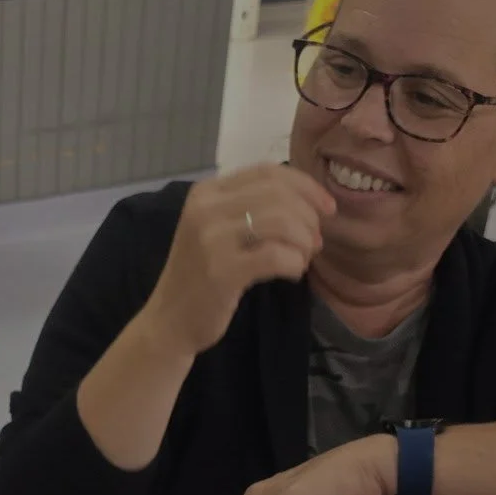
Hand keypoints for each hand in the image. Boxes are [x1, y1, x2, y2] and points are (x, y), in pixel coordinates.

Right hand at [138, 164, 336, 358]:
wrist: (168, 322)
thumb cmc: (201, 277)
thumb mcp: (218, 231)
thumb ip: (252, 209)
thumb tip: (311, 204)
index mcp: (206, 192)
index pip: (267, 172)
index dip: (306, 186)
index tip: (327, 208)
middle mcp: (205, 208)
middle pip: (279, 194)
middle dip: (309, 217)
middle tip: (314, 242)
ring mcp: (211, 239)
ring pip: (282, 222)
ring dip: (304, 242)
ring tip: (302, 259)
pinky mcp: (222, 271)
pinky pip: (277, 256)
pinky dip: (295, 264)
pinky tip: (292, 273)